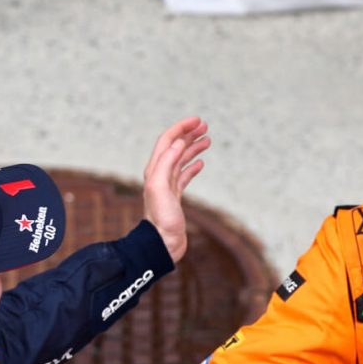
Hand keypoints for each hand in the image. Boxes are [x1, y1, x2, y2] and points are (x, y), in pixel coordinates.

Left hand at [142, 116, 209, 263]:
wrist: (162, 242)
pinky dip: (192, 166)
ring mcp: (167, 185)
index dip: (181, 128)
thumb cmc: (161, 218)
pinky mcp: (175, 196)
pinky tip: (201, 163)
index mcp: (155, 169)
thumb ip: (166, 163)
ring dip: (193, 148)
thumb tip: (178, 142)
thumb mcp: (159, 187)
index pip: (167, 141)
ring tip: (207, 140)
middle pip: (175, 147)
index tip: (197, 121)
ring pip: (181, 159)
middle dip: (189, 134)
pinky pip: (184, 175)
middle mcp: (159, 174)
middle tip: (205, 126)